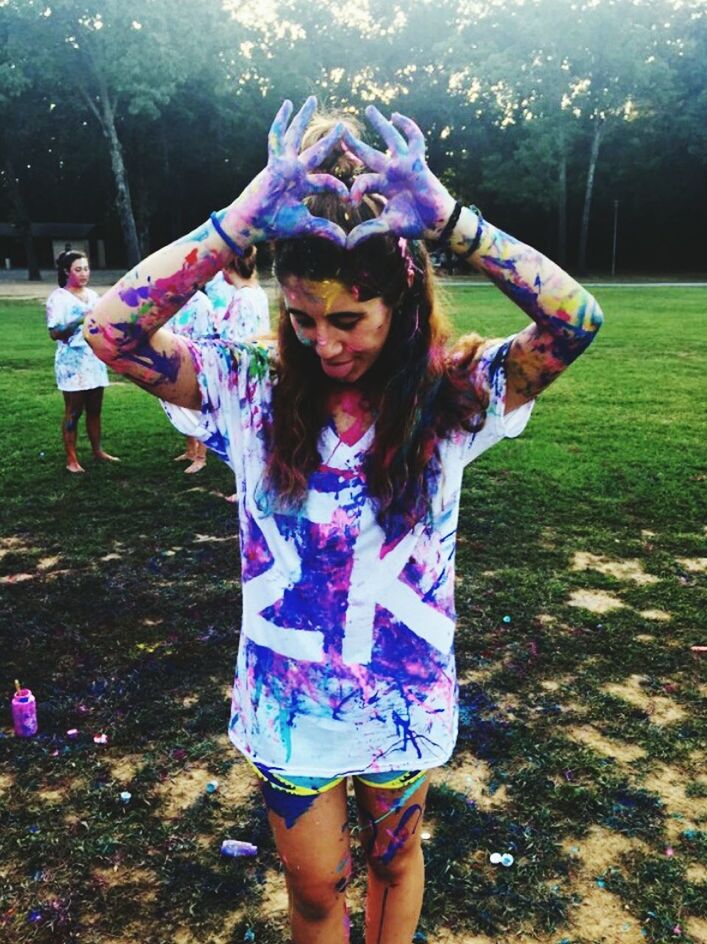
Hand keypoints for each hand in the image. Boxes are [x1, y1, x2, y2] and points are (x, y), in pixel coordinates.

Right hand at [225, 97, 348, 245]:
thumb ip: (325, 230)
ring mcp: (284, 165)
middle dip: (331, 140)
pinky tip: (287, 104)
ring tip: (312, 100)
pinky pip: (277, 137)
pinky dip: (282, 121)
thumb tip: (346, 243)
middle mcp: (295, 172)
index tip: (351, 201)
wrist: (252, 225)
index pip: (327, 181)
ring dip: (304, 118)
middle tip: (343, 126)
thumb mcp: (306, 226)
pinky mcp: (274, 162)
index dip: (341, 189)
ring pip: (297, 136)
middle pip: (316, 151)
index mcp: (303, 186)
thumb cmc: (274, 225)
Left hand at [344, 106, 455, 247]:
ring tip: (369, 109)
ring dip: (380, 125)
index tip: (350, 201)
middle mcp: (391, 172)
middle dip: (354, 143)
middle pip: (368, 153)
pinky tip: (396, 116)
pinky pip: (414, 140)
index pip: (362, 181)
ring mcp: (404, 165)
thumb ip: (367, 231)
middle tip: (339, 130)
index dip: (355, 189)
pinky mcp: (418, 161)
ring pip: (390, 140)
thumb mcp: (388, 226)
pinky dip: (407, 127)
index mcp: (381, 187)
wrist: (437, 222)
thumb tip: (347, 245)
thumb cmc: (414, 224)